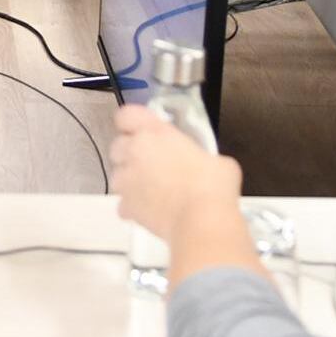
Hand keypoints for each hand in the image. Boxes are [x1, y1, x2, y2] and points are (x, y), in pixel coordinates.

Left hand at [112, 105, 241, 243]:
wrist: (201, 221)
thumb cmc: (213, 186)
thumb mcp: (218, 161)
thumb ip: (201, 156)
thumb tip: (205, 165)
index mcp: (155, 133)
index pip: (126, 115)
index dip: (132, 123)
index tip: (142, 131)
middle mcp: (135, 152)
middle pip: (118, 146)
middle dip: (130, 154)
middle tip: (152, 164)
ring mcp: (127, 180)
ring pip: (118, 175)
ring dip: (130, 181)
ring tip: (152, 191)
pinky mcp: (126, 205)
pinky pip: (124, 204)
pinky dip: (134, 207)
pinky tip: (152, 211)